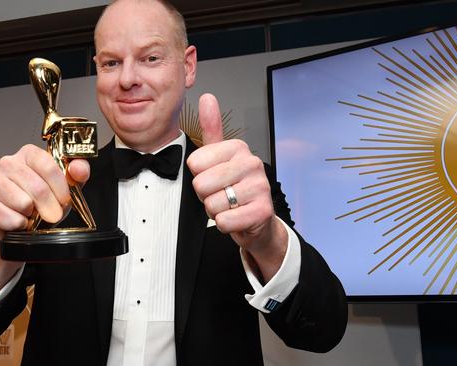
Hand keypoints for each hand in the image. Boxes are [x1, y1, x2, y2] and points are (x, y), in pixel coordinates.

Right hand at [0, 144, 89, 243]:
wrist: (23, 224)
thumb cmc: (44, 201)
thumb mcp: (67, 186)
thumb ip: (79, 173)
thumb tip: (78, 168)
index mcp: (29, 153)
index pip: (49, 167)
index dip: (60, 189)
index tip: (64, 201)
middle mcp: (8, 162)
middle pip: (37, 188)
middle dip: (50, 207)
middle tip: (51, 215)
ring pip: (23, 203)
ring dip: (32, 216)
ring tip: (31, 213)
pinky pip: (9, 218)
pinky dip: (19, 225)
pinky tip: (20, 221)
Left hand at [186, 94, 286, 280]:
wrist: (257, 220)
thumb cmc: (234, 187)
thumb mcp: (219, 157)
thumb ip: (211, 128)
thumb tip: (207, 96)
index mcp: (238, 147)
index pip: (194, 164)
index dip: (199, 176)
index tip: (215, 178)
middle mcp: (252, 163)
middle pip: (201, 184)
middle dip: (205, 196)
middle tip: (222, 194)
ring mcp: (260, 187)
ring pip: (211, 204)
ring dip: (216, 210)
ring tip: (231, 205)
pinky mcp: (262, 211)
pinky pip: (224, 220)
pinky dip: (225, 224)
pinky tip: (237, 217)